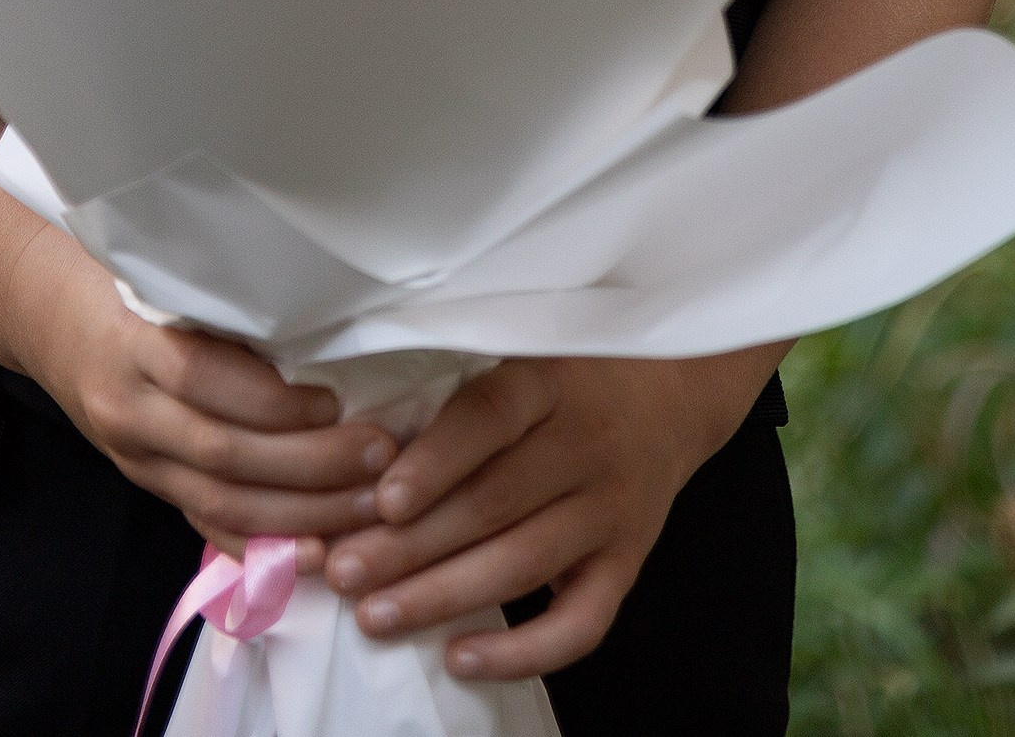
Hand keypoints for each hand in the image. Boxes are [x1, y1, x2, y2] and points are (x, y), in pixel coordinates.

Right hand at [6, 227, 395, 555]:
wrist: (51, 322)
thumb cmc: (123, 282)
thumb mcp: (162, 275)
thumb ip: (224, 302)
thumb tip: (324, 322)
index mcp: (133, 344)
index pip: (203, 379)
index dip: (273, 400)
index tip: (338, 399)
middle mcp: (129, 409)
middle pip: (221, 453)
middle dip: (309, 465)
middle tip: (379, 456)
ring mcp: (134, 457)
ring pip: (218, 501)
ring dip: (300, 514)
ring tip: (366, 507)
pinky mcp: (147, 485)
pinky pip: (204, 526)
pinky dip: (261, 546)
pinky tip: (313, 554)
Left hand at [322, 349, 781, 680]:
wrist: (671, 391)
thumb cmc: (568, 373)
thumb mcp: (522, 355)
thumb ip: (459, 397)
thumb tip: (362, 458)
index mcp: (550, 379)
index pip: (491, 414)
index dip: (437, 459)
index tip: (383, 500)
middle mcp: (587, 442)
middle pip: (495, 501)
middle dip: (410, 546)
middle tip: (343, 573)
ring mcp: (612, 508)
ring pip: (523, 563)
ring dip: (442, 596)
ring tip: (374, 617)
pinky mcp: (628, 562)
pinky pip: (581, 623)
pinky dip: (521, 651)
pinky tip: (459, 659)